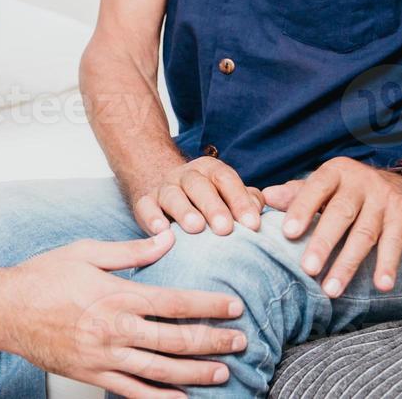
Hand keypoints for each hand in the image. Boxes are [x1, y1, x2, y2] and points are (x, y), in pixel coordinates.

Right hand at [4, 231, 245, 398]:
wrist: (5, 310)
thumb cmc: (43, 277)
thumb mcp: (87, 251)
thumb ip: (131, 250)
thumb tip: (167, 239)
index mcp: (117, 295)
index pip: (175, 302)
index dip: (209, 306)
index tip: (234, 307)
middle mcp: (116, 329)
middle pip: (177, 340)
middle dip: (214, 341)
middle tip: (240, 341)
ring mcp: (105, 357)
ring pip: (162, 371)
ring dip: (196, 373)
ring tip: (223, 372)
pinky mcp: (93, 375)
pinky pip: (133, 393)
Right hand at [133, 156, 264, 236]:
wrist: (162, 185)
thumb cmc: (206, 198)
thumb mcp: (227, 193)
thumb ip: (246, 200)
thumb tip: (257, 211)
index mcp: (211, 170)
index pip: (227, 180)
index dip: (240, 200)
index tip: (252, 224)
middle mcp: (187, 175)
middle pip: (200, 186)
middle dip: (213, 207)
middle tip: (225, 229)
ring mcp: (164, 187)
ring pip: (173, 195)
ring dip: (184, 210)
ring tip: (195, 227)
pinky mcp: (144, 201)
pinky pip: (146, 206)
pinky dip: (152, 218)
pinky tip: (161, 231)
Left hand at [262, 157, 401, 297]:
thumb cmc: (351, 190)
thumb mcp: (325, 186)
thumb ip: (297, 193)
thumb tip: (265, 197)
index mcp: (335, 172)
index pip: (315, 189)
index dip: (302, 209)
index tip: (288, 233)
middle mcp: (360, 183)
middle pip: (340, 214)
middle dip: (323, 243)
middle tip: (307, 269)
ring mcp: (383, 199)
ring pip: (364, 234)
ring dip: (348, 264)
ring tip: (332, 290)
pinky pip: (395, 243)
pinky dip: (388, 265)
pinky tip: (382, 285)